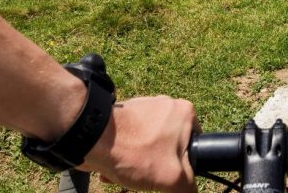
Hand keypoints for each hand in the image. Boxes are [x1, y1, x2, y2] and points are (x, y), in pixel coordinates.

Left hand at [81, 96, 199, 192]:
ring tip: (123, 175)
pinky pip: (131, 141)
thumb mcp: (172, 179)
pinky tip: (112, 169)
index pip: (195, 146)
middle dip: (153, 169)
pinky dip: (124, 157)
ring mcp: (143, 107)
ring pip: (147, 147)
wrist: (92, 139)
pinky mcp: (123, 114)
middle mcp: (166, 105)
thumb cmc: (136, 153)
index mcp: (185, 113)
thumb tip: (190, 191)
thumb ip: (189, 187)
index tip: (167, 176)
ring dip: (137, 166)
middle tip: (142, 179)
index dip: (182, 167)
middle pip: (168, 148)